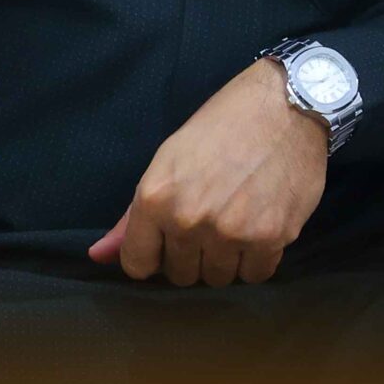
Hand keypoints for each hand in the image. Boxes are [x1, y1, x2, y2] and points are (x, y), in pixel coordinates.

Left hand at [86, 59, 327, 284]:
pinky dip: (257, 258)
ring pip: (218, 278)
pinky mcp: (271, 238)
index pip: (138, 264)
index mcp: (155, 197)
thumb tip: (97, 256)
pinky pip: (255, 275)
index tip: (169, 240)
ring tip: (236, 221)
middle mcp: (189, 220)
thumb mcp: (168, 159)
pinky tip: (259, 226)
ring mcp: (231, 233)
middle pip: (181, 275)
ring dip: (225, 258)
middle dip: (191, 255)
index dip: (153, 254)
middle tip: (209, 220)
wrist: (286, 105)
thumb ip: (133, 216)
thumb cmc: (223, 125)